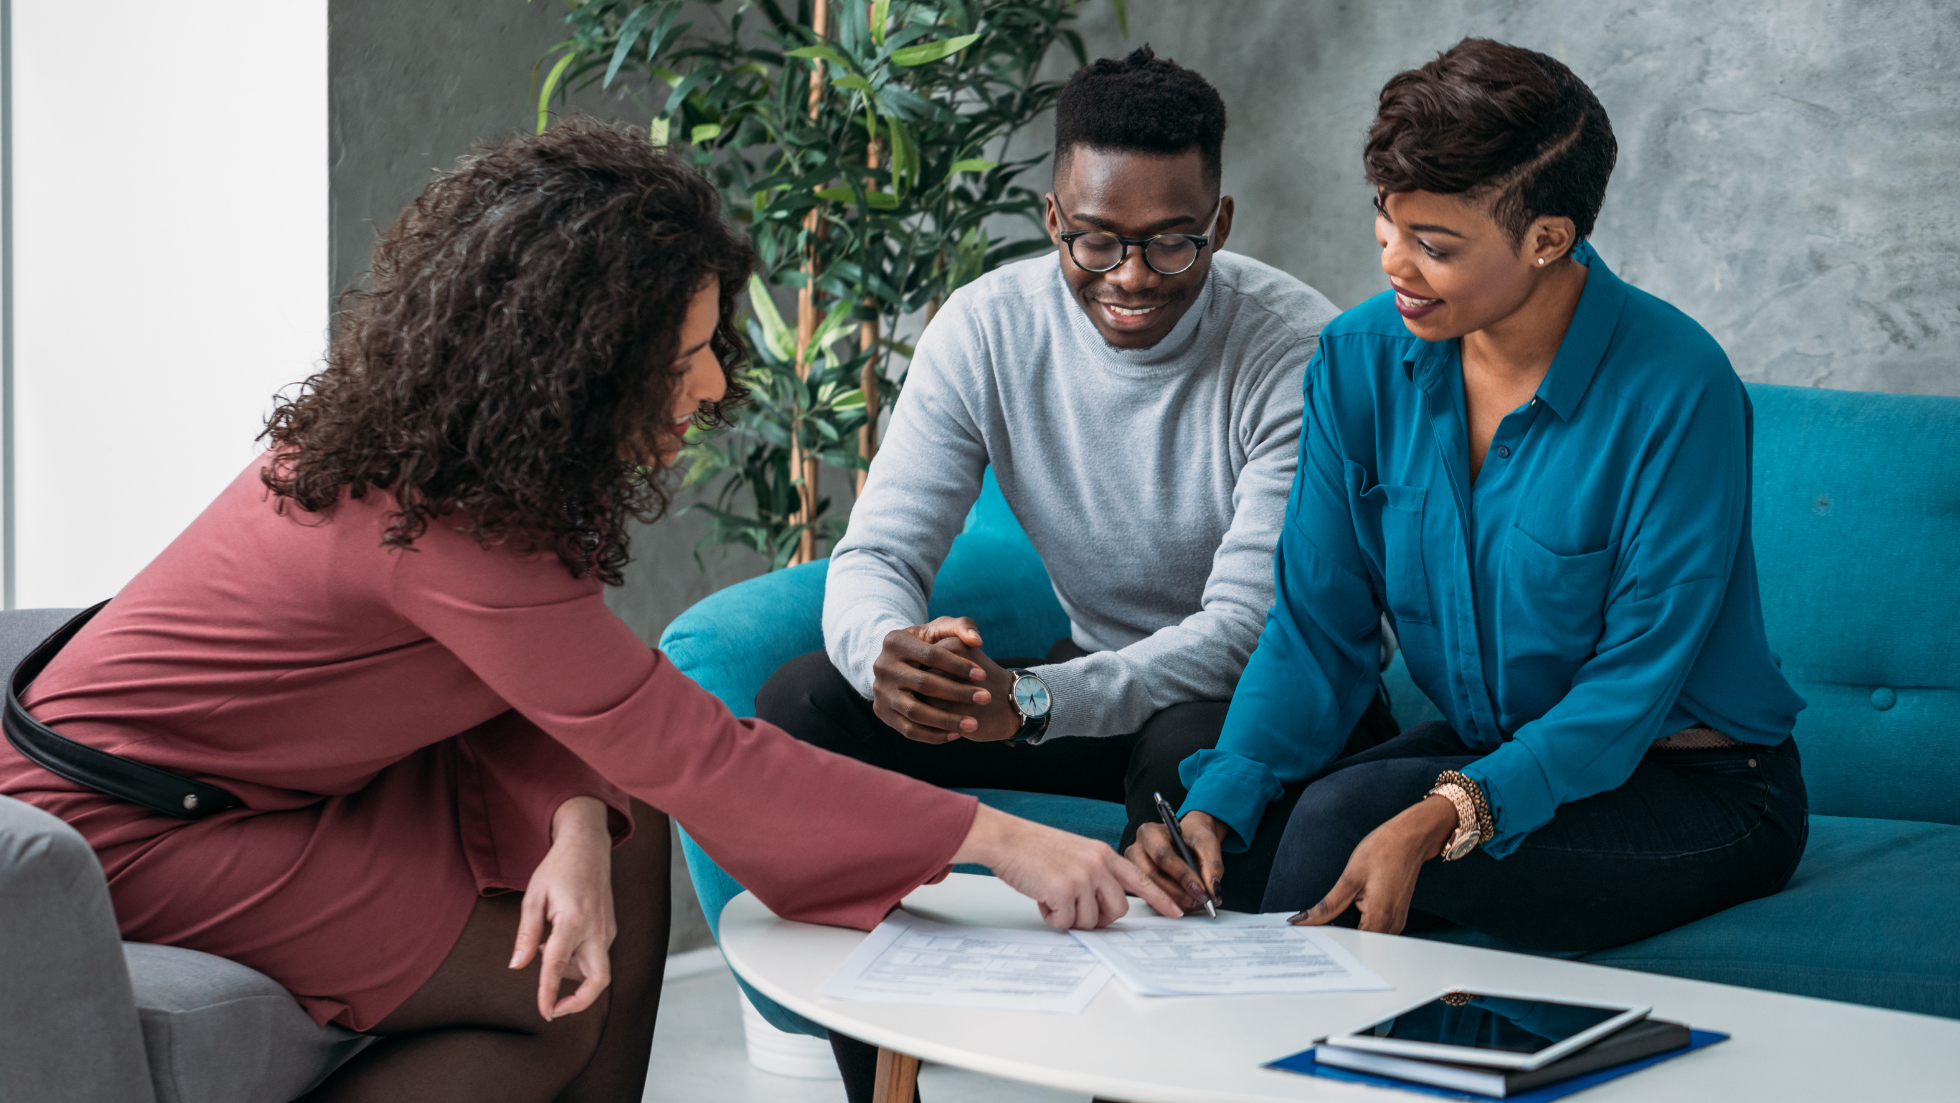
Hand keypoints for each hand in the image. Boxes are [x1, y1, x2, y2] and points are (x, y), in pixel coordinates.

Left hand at [510, 796, 615, 1019]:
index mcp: (573, 920)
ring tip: (545, 950)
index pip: (558, 966)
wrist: (588, 845)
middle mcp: (596, 929)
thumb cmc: (557, 868)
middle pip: (598, 980)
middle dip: (579, 1002)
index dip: (548, 993)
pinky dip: (577, 960)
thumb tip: (516, 966)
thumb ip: (526, 934)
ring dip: (571, 974)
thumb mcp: (533, 897)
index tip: (543, 1012)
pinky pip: (597, 956)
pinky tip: (558, 942)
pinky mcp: (610, 929)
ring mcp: (607, 929)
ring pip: (597, 970)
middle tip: (554, 1008)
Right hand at [871, 617, 1012, 742]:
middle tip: (985, 698)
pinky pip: (908, 729)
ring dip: (947, 720)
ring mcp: (880, 691)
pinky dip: (933, 735)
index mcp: (895, 641)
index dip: (959, 666)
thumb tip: (976, 641)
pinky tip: (956, 734)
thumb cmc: (928, 643)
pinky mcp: (881, 712)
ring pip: (915, 711)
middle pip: (924, 684)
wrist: (902, 662)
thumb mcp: (942, 628)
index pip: (932, 656)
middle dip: (958, 693)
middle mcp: (882, 666)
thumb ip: (962, 626)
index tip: (983, 675)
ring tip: (973, 723)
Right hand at [954, 804, 1183, 928]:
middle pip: (1118, 910)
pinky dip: (1053, 918)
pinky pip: (1067, 923)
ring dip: (1070, 918)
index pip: (1141, 878)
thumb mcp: (1076, 854)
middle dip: (1098, 919)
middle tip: (1076, 910)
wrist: (1007, 840)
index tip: (1176, 913)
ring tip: (1052, 897)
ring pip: (1091, 921)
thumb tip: (1102, 909)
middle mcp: (1098, 864)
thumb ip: (1096, 875)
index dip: (1160, 899)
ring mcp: (1083, 877)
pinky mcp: (1064, 890)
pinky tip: (1042, 899)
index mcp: (1103, 854)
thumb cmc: (1035, 849)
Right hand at [1126, 809, 1226, 913]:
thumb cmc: (1192, 837)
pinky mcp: (1138, 885)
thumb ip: (1212, 863)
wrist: (1187, 841)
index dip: (1182, 876)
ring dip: (1176, 903)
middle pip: (1152, 876)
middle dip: (1179, 893)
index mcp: (1150, 833)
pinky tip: (1188, 904)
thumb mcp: (1207, 842)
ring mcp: (1134, 870)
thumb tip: (1211, 888)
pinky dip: (1172, 906)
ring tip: (1198, 903)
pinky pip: (1151, 900)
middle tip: (1201, 901)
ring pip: (1151, 891)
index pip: (1163, 856)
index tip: (1201, 890)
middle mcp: (1136, 850)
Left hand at [1288, 795, 1456, 934]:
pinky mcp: (1396, 917)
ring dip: (1349, 933)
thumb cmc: (1383, 851)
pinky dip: (1360, 926)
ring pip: (1368, 939)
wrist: (1411, 839)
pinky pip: (1376, 930)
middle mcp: (1392, 926)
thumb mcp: (1350, 878)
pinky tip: (1347, 915)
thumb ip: (1327, 906)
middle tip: (1313, 930)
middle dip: (1337, 939)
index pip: (1349, 946)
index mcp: (1379, 918)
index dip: (1328, 943)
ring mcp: (1396, 923)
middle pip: (1359, 946)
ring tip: (1328, 923)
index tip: (1309, 937)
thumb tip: (1303, 920)